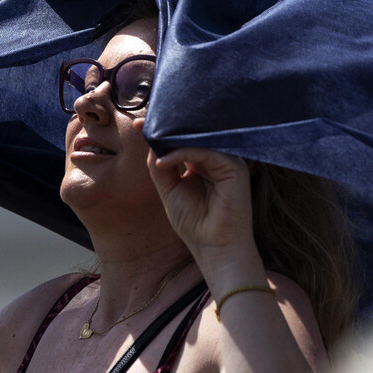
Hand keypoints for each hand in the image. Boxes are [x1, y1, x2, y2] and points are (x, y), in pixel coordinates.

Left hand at [136, 120, 258, 271]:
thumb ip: (160, 166)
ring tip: (149, 140)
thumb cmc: (195, 224)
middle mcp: (217, 159)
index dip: (162, 131)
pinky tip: (163, 162)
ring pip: (199, 139)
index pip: (183, 140)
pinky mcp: (235, 168)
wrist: (215, 248)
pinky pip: (206, 151)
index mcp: (204, 163)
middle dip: (166, 128)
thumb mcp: (169, 190)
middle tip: (140, 123)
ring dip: (172, 139)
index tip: (137, 124)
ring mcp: (228, 162)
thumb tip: (149, 141)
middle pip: (192, 134)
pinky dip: (182, 153)